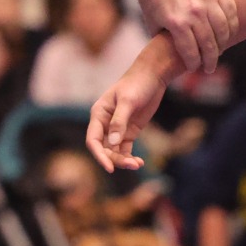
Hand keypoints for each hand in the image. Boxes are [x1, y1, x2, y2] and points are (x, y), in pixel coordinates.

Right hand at [86, 41, 173, 172]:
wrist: (152, 76)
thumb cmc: (136, 84)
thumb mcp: (128, 101)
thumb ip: (119, 122)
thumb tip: (113, 143)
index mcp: (98, 114)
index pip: (93, 140)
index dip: (99, 155)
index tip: (110, 168)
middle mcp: (105, 123)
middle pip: (104, 149)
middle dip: (115, 159)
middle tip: (133, 165)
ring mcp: (117, 128)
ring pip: (115, 151)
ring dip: (124, 160)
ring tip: (138, 164)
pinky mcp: (129, 131)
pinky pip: (125, 149)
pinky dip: (130, 157)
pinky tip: (140, 162)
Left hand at [134, 0, 236, 72]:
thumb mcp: (152, 19)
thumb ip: (164, 38)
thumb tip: (171, 56)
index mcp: (176, 22)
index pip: (191, 52)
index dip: (194, 63)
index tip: (195, 68)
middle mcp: (195, 12)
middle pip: (210, 44)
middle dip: (210, 60)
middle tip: (210, 67)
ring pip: (224, 30)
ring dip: (223, 43)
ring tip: (218, 50)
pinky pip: (230, 12)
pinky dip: (231, 25)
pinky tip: (228, 32)